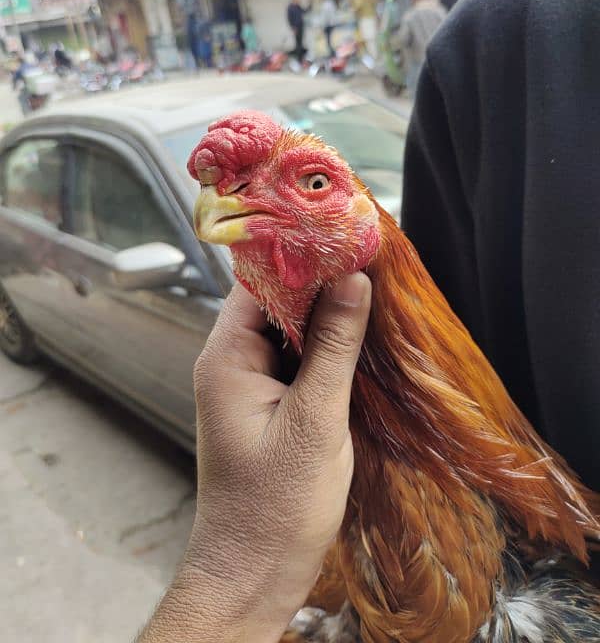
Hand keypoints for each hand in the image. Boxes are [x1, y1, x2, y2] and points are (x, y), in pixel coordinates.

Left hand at [138, 273, 370, 642]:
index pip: (259, 283)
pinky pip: (297, 359)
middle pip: (276, 301)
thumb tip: (354, 280)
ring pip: (290, 330)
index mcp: (227, 357)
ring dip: (328, 315)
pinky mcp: (271, 404)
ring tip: (376, 290)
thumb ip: (334, 347)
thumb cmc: (278, 505)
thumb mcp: (314, 419)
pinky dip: (326, 346)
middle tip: (372, 261)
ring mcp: (250, 383)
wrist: (254, 571)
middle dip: (321, 282)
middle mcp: (232, 362)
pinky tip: (363, 337)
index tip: (346, 237)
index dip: (301, 257)